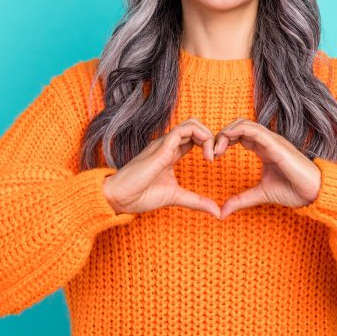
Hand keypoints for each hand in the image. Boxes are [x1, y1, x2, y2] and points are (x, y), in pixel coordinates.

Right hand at [102, 118, 220, 218]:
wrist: (119, 198)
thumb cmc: (140, 196)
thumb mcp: (176, 197)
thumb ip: (197, 202)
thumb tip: (217, 212)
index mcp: (170, 153)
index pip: (193, 137)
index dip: (208, 143)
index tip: (214, 160)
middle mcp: (167, 144)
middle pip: (194, 125)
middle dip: (211, 136)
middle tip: (216, 156)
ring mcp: (164, 144)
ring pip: (191, 123)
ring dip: (207, 135)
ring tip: (212, 156)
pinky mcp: (161, 147)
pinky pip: (183, 130)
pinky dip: (201, 137)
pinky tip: (207, 156)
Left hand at [213, 118, 321, 219]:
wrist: (314, 193)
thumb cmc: (293, 190)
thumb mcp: (260, 195)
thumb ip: (241, 200)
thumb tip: (222, 212)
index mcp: (264, 148)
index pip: (240, 134)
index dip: (224, 141)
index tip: (213, 156)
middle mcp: (267, 141)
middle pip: (239, 125)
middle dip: (222, 135)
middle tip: (211, 153)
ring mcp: (272, 140)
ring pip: (244, 123)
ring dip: (226, 133)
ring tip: (216, 150)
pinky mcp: (276, 144)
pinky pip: (254, 130)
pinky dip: (237, 131)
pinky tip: (226, 142)